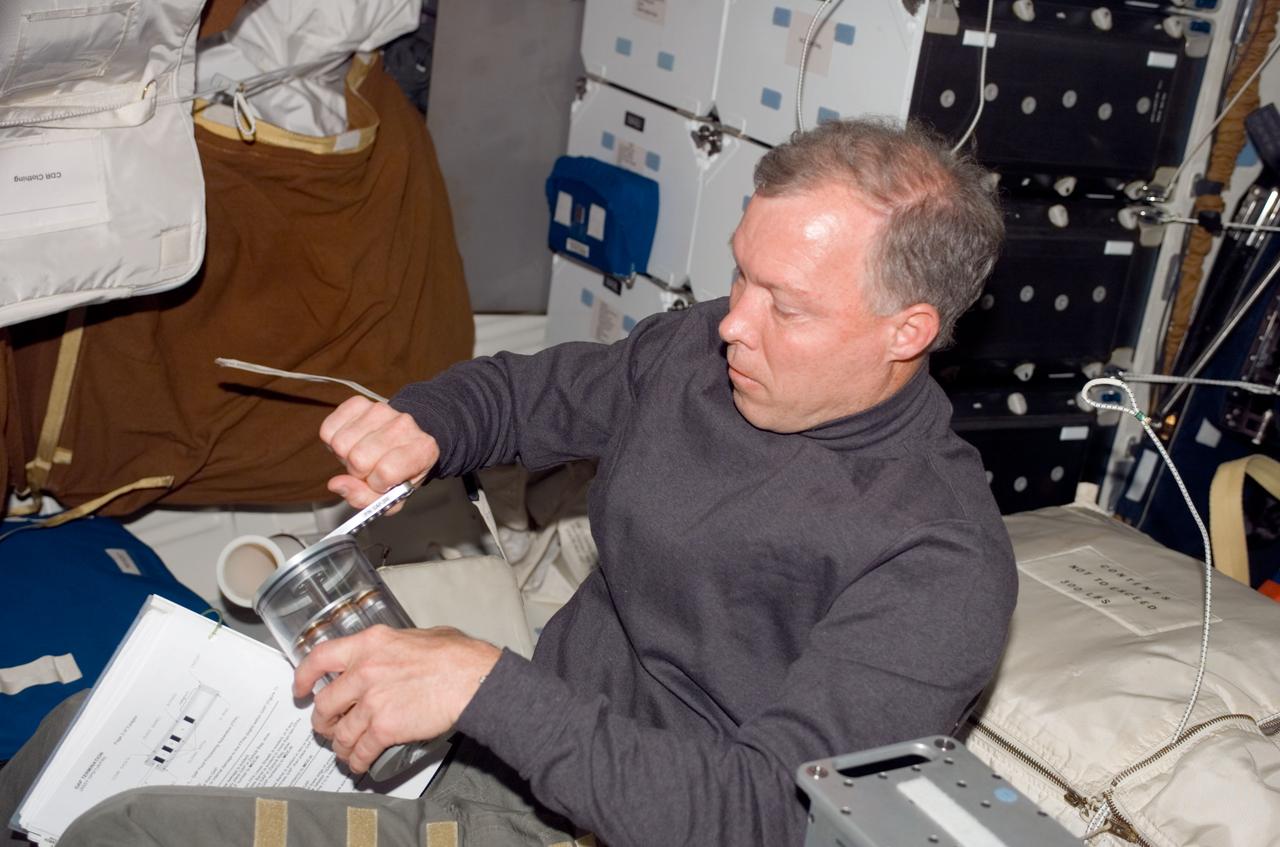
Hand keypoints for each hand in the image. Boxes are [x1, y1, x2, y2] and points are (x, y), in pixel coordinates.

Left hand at [293, 625, 500, 773]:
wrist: (472, 679)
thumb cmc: (457, 656)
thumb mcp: (420, 635)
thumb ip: (395, 645)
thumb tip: (393, 652)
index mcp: (370, 644)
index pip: (319, 658)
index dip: (303, 676)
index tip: (301, 688)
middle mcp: (364, 670)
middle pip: (324, 703)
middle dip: (323, 719)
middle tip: (327, 725)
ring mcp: (372, 701)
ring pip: (339, 732)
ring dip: (339, 744)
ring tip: (345, 748)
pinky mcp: (384, 727)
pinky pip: (360, 750)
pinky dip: (357, 760)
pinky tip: (360, 762)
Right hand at [320, 396, 439, 508]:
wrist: (401, 441)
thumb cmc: (399, 472)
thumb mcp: (391, 496)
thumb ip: (364, 498)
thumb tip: (336, 484)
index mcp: (423, 450)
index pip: (386, 472)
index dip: (376, 484)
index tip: (382, 482)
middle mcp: (404, 425)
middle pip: (359, 458)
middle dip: (358, 471)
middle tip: (369, 469)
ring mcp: (381, 409)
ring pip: (340, 443)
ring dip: (345, 455)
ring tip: (362, 455)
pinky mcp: (358, 403)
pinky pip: (328, 428)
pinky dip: (333, 440)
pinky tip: (352, 442)